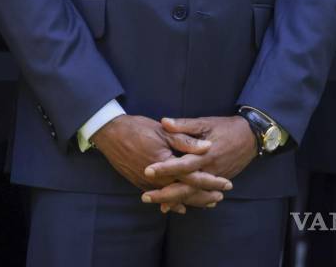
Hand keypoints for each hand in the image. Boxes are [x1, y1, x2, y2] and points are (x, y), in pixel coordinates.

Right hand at [92, 114, 225, 192]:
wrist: (109, 133)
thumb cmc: (136, 128)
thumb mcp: (163, 130)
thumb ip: (186, 141)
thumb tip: (208, 146)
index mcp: (167, 163)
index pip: (195, 176)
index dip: (212, 180)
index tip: (226, 183)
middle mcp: (158, 178)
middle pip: (187, 191)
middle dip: (205, 195)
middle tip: (220, 197)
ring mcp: (148, 183)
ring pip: (174, 197)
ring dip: (192, 200)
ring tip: (208, 203)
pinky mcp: (140, 183)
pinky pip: (160, 197)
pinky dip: (173, 203)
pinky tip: (182, 207)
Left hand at [141, 116, 256, 209]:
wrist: (251, 137)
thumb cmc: (226, 127)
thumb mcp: (205, 122)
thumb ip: (184, 125)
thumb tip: (164, 122)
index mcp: (205, 155)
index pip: (182, 165)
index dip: (165, 169)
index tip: (147, 171)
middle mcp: (210, 170)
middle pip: (186, 187)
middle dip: (166, 194)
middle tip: (146, 197)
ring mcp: (216, 178)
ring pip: (194, 195)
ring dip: (177, 201)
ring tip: (159, 206)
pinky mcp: (219, 181)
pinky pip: (202, 194)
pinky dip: (191, 201)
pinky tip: (178, 206)